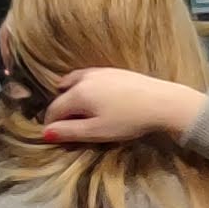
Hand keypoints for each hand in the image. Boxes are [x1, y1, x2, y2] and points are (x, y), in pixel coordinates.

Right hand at [38, 67, 208, 148]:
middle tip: (67, 126)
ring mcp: (99, 71)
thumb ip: (69, 132)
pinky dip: (84, 87)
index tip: (55, 137)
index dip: (51, 125)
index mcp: (77, 93)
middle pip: (62, 94)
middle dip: (60, 110)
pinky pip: (89, 77)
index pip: (54, 109)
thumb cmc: (129, 120)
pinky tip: (95, 98)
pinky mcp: (113, 70)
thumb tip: (45, 133)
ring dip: (70, 96)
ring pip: (74, 82)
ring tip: (78, 111)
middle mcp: (84, 78)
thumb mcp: (97, 132)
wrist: (163, 102)